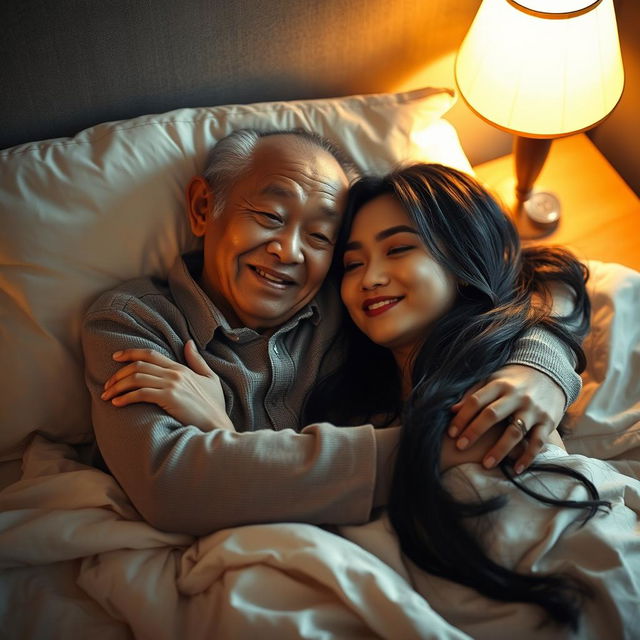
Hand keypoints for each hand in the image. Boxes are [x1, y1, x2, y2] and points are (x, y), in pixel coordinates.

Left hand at [101, 340, 234, 431]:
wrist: (217, 424)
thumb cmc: (214, 406)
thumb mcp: (210, 378)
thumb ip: (197, 361)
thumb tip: (189, 343)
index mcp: (181, 368)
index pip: (150, 354)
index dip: (130, 353)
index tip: (115, 357)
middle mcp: (174, 373)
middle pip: (138, 366)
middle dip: (118, 374)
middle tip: (107, 384)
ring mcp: (172, 385)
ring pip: (136, 378)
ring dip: (117, 386)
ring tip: (107, 395)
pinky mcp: (169, 399)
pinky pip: (140, 393)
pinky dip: (125, 397)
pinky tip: (117, 403)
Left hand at [448, 364, 563, 472]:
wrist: (550, 373)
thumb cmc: (512, 380)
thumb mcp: (492, 380)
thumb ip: (474, 394)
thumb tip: (452, 409)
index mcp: (499, 384)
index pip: (476, 401)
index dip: (462, 417)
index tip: (451, 434)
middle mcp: (517, 396)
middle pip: (492, 415)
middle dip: (474, 432)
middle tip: (460, 447)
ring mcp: (534, 410)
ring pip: (514, 432)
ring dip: (499, 450)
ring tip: (486, 464)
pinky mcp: (549, 422)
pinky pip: (538, 442)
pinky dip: (527, 457)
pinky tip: (516, 469)